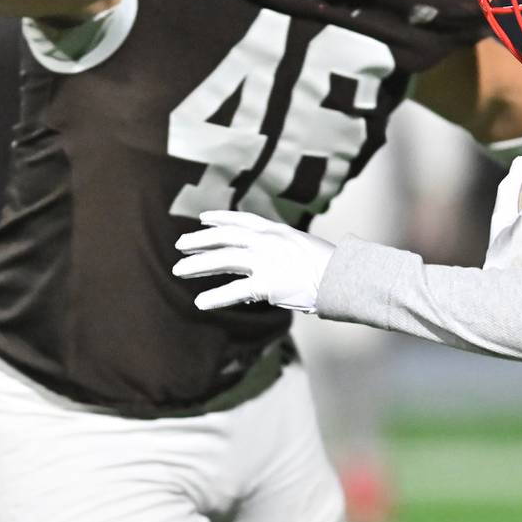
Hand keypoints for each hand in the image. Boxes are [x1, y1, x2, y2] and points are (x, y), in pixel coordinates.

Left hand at [173, 211, 334, 312]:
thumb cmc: (329, 265)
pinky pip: (234, 291)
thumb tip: (270, 253)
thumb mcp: (303, 244)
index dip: (220, 218)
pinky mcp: (267, 285)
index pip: (241, 220)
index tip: (202, 219)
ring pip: (222, 259)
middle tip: (180, 245)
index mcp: (276, 230)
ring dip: (197, 265)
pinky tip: (201, 302)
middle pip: (225, 237)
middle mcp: (267, 241)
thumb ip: (282, 246)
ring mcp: (266, 261)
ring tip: (179, 270)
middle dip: (199, 240)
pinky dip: (215, 297)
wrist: (343, 277)